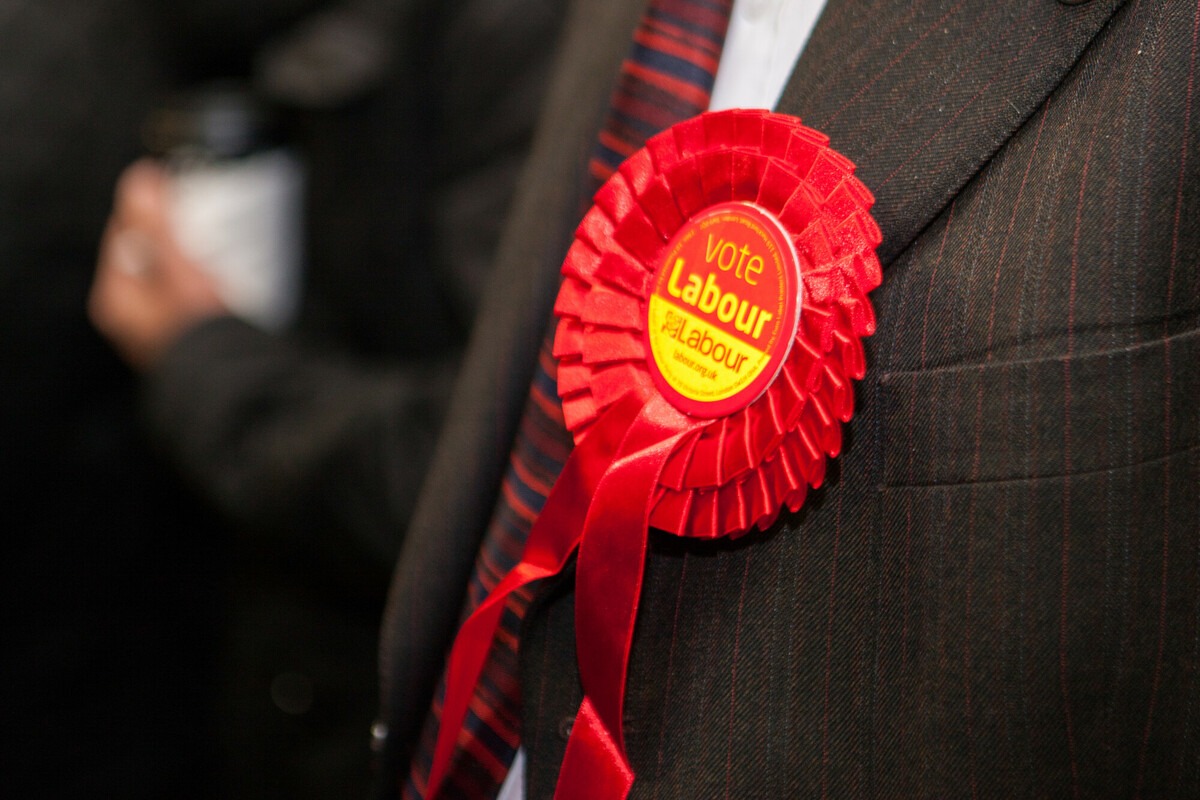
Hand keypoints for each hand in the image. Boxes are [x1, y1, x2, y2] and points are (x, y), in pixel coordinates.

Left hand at [89, 160, 227, 369]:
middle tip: (200, 213)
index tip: (170, 185)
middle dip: (174, 232)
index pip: (123, 233)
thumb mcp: (177, 268)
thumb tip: (139, 182)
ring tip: (216, 241)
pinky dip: (204, 279)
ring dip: (192, 255)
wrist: (234, 382)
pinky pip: (190, 294)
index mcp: (117, 297)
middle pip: (149, 254)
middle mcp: (133, 315)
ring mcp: (160, 327)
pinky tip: (224, 275)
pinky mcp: (188, 334)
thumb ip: (157, 225)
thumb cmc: (200, 331)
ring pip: (171, 273)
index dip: (146, 206)